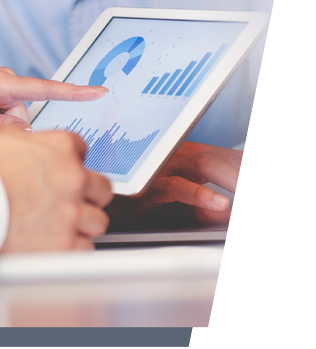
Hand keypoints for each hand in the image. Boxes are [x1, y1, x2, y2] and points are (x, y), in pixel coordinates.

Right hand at [0, 125, 113, 252]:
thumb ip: (14, 133)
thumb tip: (20, 134)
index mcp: (59, 148)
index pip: (82, 149)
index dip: (69, 160)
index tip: (61, 169)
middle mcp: (72, 178)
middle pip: (101, 187)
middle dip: (87, 193)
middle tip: (67, 199)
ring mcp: (71, 212)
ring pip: (96, 220)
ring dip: (81, 222)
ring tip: (60, 223)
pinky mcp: (66, 243)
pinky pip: (84, 247)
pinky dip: (72, 246)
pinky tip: (55, 241)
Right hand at [107, 142, 287, 229]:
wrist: (99, 205)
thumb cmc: (137, 205)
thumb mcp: (184, 210)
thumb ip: (217, 212)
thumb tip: (252, 219)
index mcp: (185, 156)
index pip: (232, 157)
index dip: (259, 176)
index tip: (274, 200)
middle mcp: (175, 155)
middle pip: (226, 158)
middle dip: (256, 180)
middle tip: (273, 203)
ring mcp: (161, 166)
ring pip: (208, 164)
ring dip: (239, 183)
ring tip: (258, 201)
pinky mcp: (146, 184)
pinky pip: (178, 186)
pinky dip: (202, 194)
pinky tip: (220, 204)